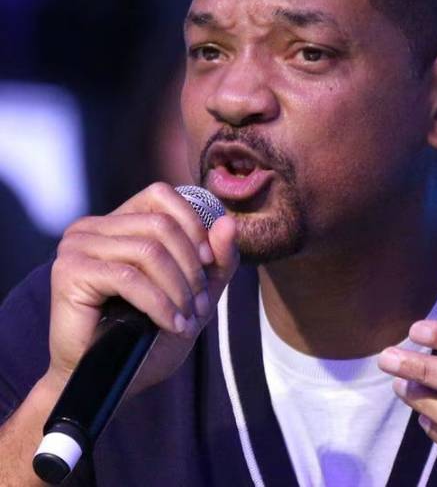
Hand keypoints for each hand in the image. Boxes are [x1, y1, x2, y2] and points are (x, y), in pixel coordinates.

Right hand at [47, 182, 238, 394]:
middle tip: (201, 306)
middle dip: (191, 268)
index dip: (194, 226)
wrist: (111, 380)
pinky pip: (129, 277)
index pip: (162, 195)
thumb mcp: (195, 292)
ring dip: (178, 290)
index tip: (210, 263)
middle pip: (161, 225)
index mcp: (119, 222)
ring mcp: (78, 246)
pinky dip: (160, 304)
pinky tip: (172, 325)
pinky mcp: (70, 272)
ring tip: (187, 320)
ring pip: (149, 250)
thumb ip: (216, 258)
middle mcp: (93, 226)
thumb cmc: (149, 333)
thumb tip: (229, 221)